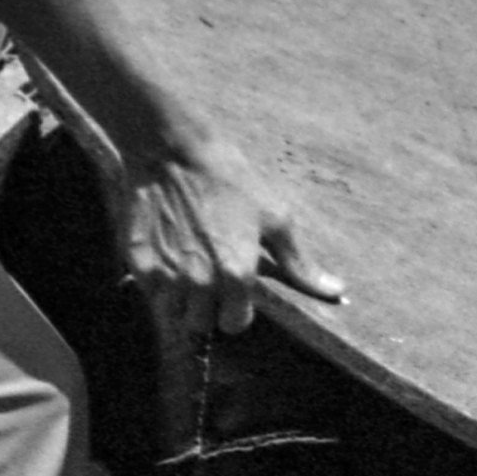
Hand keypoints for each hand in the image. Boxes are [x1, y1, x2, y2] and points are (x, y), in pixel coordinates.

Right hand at [118, 131, 342, 338]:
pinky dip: (157, 281)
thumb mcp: (274, 217)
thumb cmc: (229, 180)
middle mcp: (200, 283)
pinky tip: (167, 252)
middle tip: (209, 274)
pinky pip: (150, 292)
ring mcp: (165, 276)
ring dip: (181, 298)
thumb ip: (300, 263)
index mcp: (236, 276)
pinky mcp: (139, 263)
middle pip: (202, 324)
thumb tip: (336, 292)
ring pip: (174, 313)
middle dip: (208, 306)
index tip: (234, 287)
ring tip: (187, 265)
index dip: (236, 308)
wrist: (173, 151)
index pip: (235, 325)